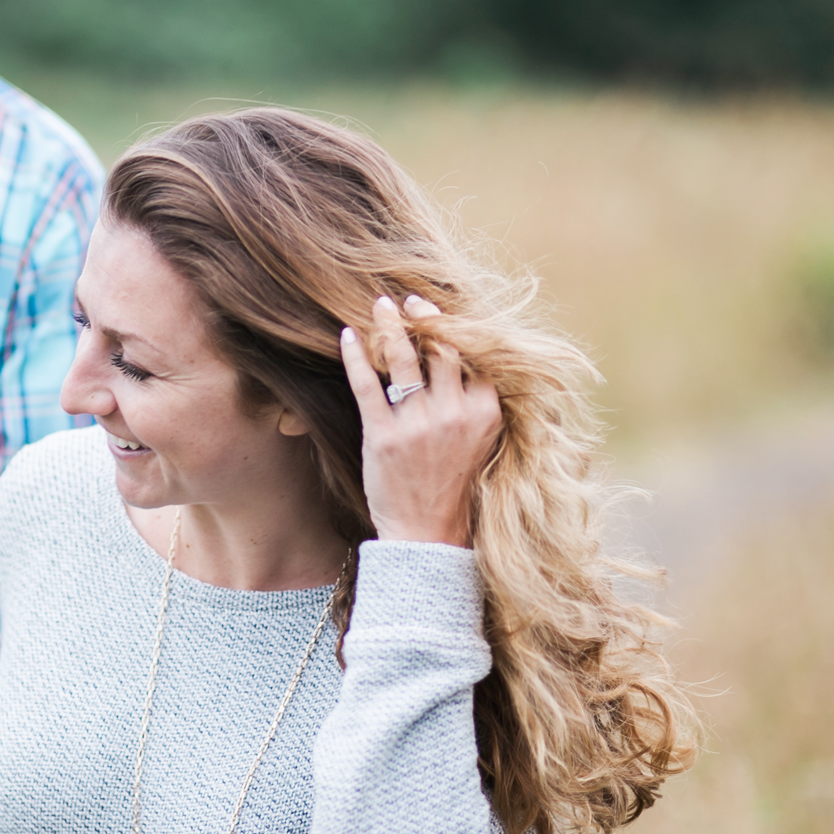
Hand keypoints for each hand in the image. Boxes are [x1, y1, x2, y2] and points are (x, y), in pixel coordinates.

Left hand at [340, 294, 501, 546]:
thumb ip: (475, 401)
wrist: (428, 533)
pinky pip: (367, 385)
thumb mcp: (480, 440)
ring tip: (380, 304)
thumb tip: (463, 359)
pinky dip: (356, 356)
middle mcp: (454, 413)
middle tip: (409, 299)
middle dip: (425, 317)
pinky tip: (348, 335)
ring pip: (404, 360)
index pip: (474, 354)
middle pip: (441, 348)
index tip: (440, 311)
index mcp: (486, 411)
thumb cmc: (454, 486)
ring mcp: (418, 424)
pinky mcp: (382, 436)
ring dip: (391, 326)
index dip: (456, 328)